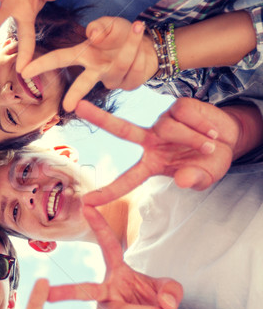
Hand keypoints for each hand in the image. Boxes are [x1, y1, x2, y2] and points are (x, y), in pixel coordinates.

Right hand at [22, 17, 157, 111]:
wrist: (147, 45)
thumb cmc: (120, 34)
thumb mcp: (110, 24)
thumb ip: (100, 26)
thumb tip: (92, 35)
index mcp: (84, 54)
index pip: (59, 59)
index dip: (41, 64)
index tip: (24, 71)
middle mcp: (94, 70)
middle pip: (82, 83)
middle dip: (75, 94)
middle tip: (68, 106)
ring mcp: (110, 79)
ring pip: (120, 65)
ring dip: (131, 44)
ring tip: (137, 25)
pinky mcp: (127, 84)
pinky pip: (135, 68)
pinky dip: (141, 50)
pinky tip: (141, 45)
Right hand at [49, 206, 182, 308]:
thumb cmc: (157, 303)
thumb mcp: (170, 291)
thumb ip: (172, 291)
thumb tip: (164, 304)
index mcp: (118, 271)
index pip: (108, 246)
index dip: (99, 226)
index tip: (87, 206)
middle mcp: (106, 290)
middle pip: (85, 290)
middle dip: (65, 292)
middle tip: (47, 293)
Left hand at [77, 99, 237, 205]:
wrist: (230, 139)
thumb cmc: (210, 162)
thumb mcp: (205, 177)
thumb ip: (195, 181)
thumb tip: (182, 180)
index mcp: (151, 164)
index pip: (127, 179)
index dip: (108, 191)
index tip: (87, 201)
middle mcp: (150, 141)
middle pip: (121, 129)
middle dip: (100, 118)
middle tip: (78, 107)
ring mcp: (162, 122)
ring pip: (169, 128)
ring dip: (193, 138)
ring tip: (210, 145)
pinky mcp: (176, 107)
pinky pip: (184, 114)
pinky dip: (201, 124)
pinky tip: (211, 130)